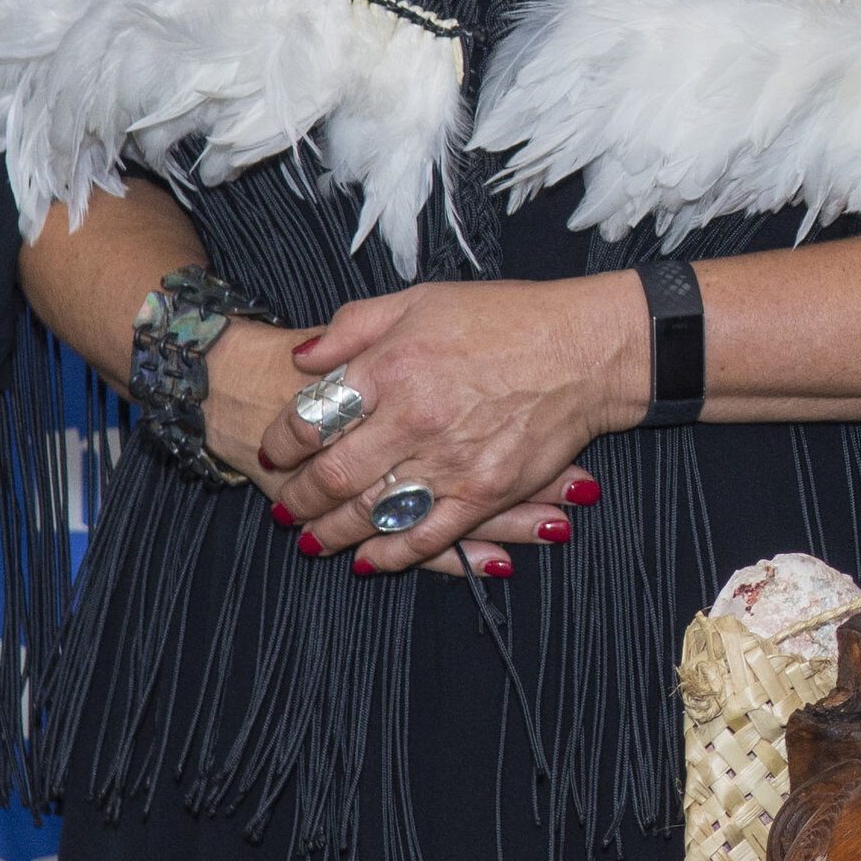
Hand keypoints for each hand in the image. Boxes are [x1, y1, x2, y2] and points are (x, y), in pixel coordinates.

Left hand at [256, 275, 636, 573]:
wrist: (585, 349)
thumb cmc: (508, 318)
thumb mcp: (422, 299)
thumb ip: (354, 326)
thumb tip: (301, 357)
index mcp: (393, 365)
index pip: (312, 417)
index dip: (283, 440)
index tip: (275, 449)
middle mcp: (415, 417)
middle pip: (332, 475)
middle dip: (298, 497)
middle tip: (284, 505)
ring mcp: (450, 460)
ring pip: (370, 513)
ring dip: (332, 532)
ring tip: (312, 538)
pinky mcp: (485, 492)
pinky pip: (425, 537)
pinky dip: (389, 555)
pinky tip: (367, 561)